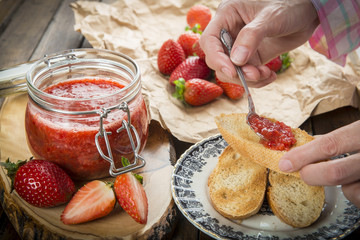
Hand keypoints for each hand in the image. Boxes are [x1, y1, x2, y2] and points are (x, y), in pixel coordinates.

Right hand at [199, 0, 318, 86]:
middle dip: (235, 72)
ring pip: (232, 70)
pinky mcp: (252, 56)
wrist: (309, 11)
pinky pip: (247, 74)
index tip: (232, 71)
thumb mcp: (271, 17)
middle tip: (255, 75)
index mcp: (227, 16)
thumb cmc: (289, 4)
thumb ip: (252, 37)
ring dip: (247, 78)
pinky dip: (257, 80)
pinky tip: (270, 76)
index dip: (216, 58)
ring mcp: (240, 46)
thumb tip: (236, 61)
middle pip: (218, 59)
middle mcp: (230, 32)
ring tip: (266, 74)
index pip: (210, 41)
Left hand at [279, 121, 359, 207]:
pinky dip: (356, 192)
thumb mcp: (359, 130)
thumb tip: (302, 147)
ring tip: (351, 172)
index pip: (330, 143)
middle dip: (313, 175)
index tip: (285, 163)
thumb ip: (337, 138)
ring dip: (342, 185)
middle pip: (335, 173)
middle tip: (305, 174)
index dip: (304, 155)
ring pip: (350, 190)